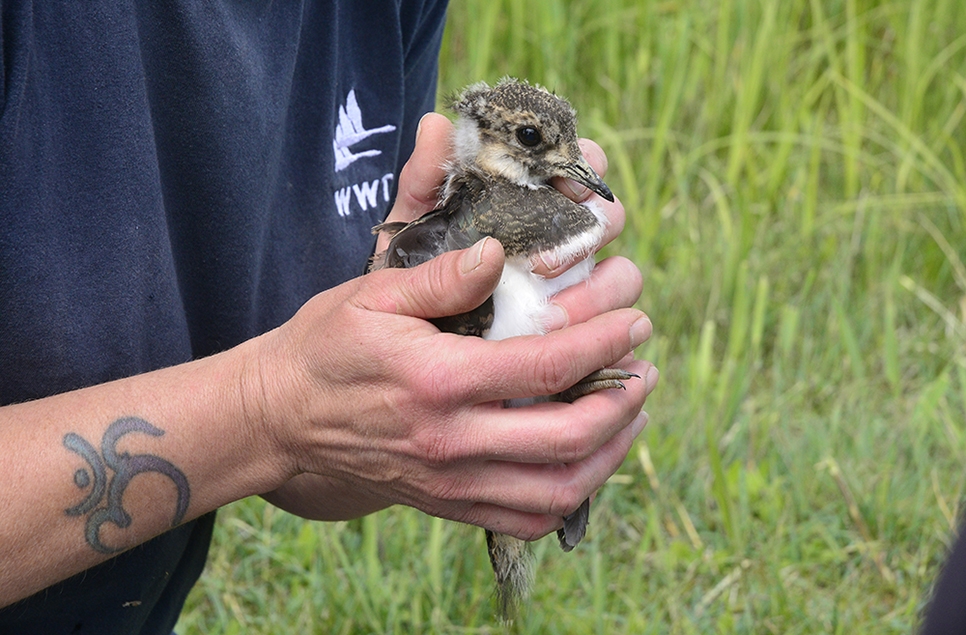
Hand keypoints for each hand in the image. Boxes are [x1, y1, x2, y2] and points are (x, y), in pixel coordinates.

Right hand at [253, 238, 654, 537]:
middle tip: (645, 370)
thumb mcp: (373, 295)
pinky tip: (586, 461)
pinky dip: (569, 494)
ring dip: (610, 455)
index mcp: (437, 381)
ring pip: (557, 490)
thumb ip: (441, 278)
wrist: (279, 418)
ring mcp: (450, 482)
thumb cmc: (326, 349)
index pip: (547, 367)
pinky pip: (524, 518)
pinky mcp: (445, 504)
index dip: (604, 342)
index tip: (635, 322)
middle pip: (568, 439)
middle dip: (623, 403)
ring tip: (630, 416)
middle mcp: (451, 441)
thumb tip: (501, 255)